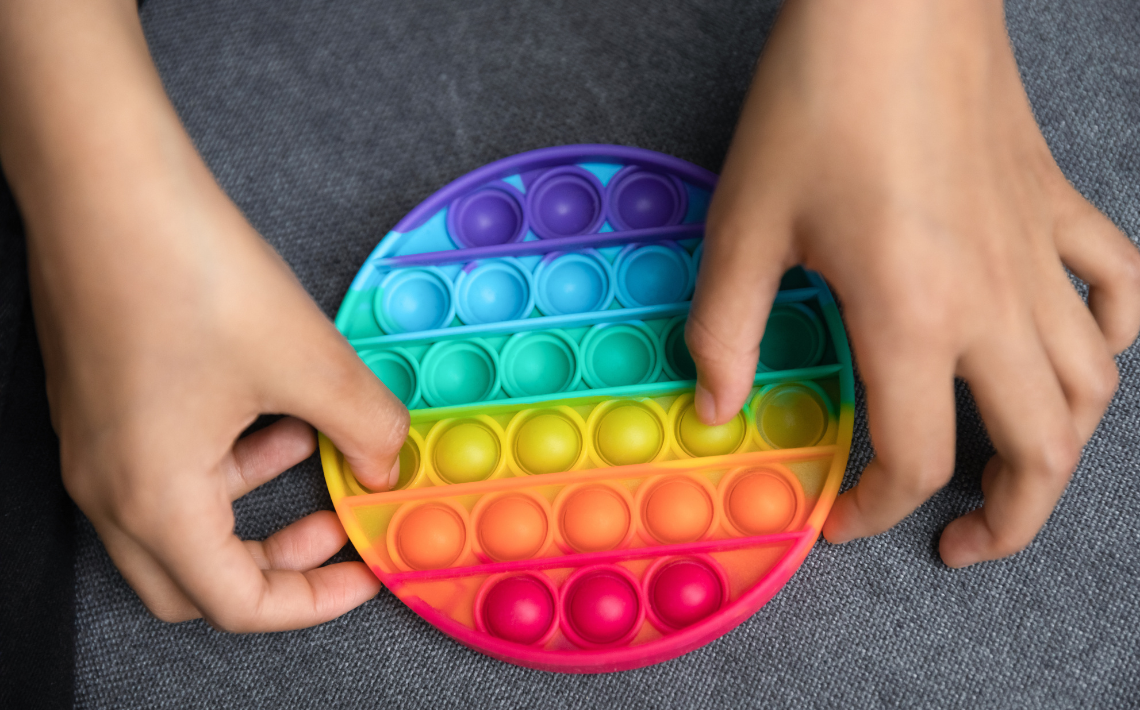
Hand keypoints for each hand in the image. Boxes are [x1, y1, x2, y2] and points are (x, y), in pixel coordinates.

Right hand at [1, 0, 406, 628]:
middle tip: (334, 530)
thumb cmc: (189, 272)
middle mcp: (109, 487)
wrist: (105, 183)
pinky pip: (164, 464)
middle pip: (196, 579)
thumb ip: (363, 426)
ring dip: (253, 499)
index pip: (238, 603)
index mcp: (154, 500)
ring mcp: (94, 445)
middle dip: (277, 564)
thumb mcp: (307, 361)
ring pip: (181, 519)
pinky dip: (225, 456)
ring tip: (316, 447)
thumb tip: (388, 461)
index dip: (314, 602)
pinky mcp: (97, 403)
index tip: (364, 570)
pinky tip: (273, 406)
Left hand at [687, 0, 1139, 565]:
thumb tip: (715, 409)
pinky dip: (1109, 335)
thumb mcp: (746, 225)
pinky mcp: (1058, 206)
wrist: (894, 0)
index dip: (876, 510)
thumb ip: (725, 331)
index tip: (840, 519)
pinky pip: (1120, 287)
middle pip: (1042, 450)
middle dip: (1009, 519)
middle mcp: (996, 303)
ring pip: (1094, 386)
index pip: (915, 459)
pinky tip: (1076, 352)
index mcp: (915, 317)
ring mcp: (1040, 255)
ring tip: (1016, 472)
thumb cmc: (817, 103)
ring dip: (1064, 448)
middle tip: (964, 541)